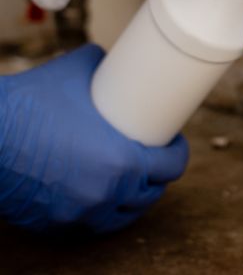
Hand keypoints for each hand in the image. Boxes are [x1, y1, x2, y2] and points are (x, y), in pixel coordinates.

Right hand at [0, 45, 188, 232]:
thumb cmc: (27, 105)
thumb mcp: (75, 72)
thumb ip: (101, 64)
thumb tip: (112, 57)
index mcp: (121, 163)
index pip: (169, 167)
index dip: (177, 153)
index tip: (174, 141)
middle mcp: (104, 195)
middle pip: (149, 194)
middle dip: (157, 176)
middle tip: (154, 155)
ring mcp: (78, 213)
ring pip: (121, 215)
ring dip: (132, 198)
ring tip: (134, 178)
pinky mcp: (53, 223)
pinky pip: (88, 223)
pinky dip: (101, 211)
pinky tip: (104, 198)